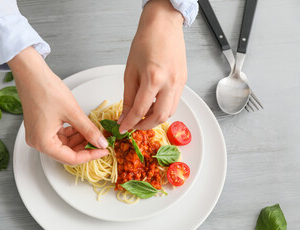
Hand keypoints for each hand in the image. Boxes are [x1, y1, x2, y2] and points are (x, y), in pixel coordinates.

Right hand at [8, 47, 108, 164]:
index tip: (103, 150)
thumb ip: (89, 130)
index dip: (90, 155)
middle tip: (100, 141)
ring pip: (64, 145)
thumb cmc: (46, 90)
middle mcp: (37, 142)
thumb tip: (100, 143)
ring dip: (79, 139)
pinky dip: (72, 133)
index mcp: (42, 143)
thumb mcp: (73, 113)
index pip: (71, 159)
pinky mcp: (40, 127)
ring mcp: (38, 135)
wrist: (31, 73)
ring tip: (93, 132)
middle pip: (66, 153)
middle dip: (85, 147)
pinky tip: (82, 126)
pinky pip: (59, 135)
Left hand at [118, 0, 186, 132]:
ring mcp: (180, 82)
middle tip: (134, 125)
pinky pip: (175, 101)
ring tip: (143, 114)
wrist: (163, 25)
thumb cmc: (146, 42)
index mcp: (154, 78)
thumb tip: (125, 115)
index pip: (140, 110)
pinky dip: (163, 108)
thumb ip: (128, 96)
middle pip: (160, 117)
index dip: (129, 123)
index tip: (123, 128)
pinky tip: (153, 104)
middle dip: (145, 126)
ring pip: (170, 112)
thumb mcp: (130, 70)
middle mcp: (170, 82)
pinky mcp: (184, 81)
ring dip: (155, 118)